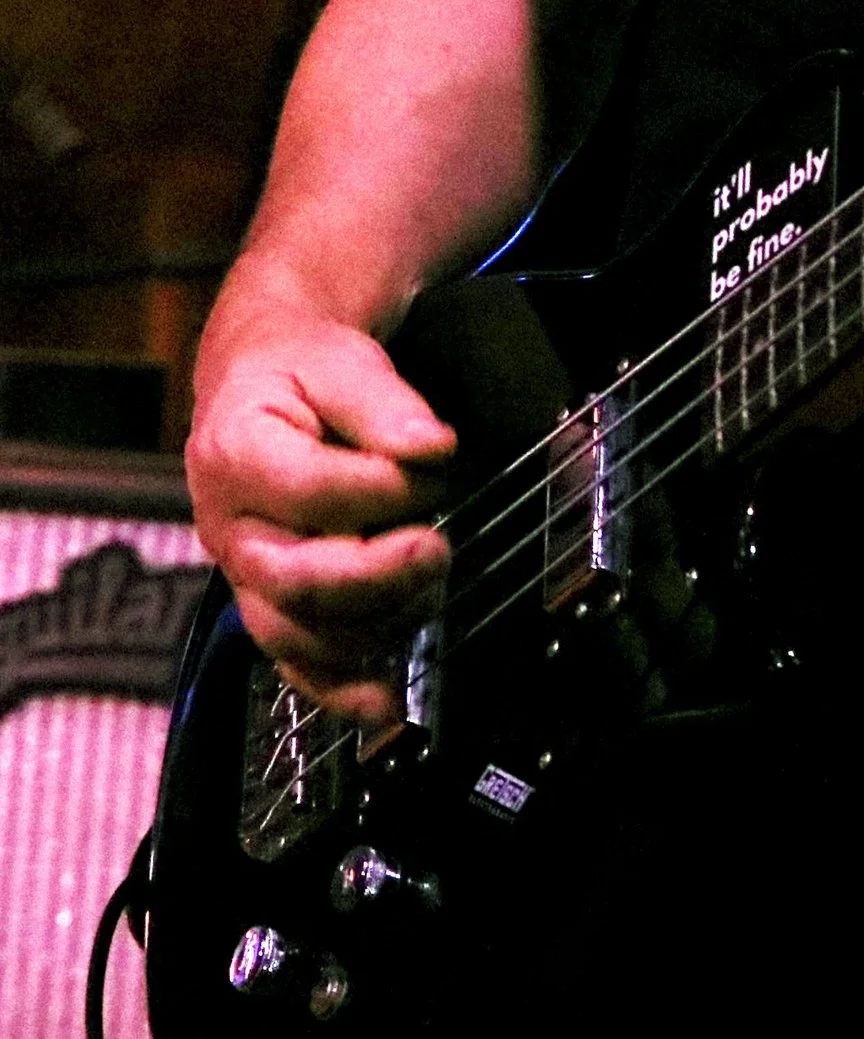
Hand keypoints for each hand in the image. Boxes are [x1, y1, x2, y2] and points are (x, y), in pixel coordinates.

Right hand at [186, 288, 455, 727]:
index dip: (379, 487)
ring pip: (295, 632)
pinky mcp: (268, 606)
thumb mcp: (341, 361)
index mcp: (233, 455)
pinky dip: (339, 689)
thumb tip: (433, 448)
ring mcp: (244, 576)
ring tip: (429, 585)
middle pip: (293, 578)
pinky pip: (294, 664)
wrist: (262, 383)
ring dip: (373, 624)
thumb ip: (385, 404)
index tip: (437, 460)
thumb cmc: (304, 372)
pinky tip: (386, 700)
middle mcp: (228, 528)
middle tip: (436, 548)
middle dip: (375, 573)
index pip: (307, 488)